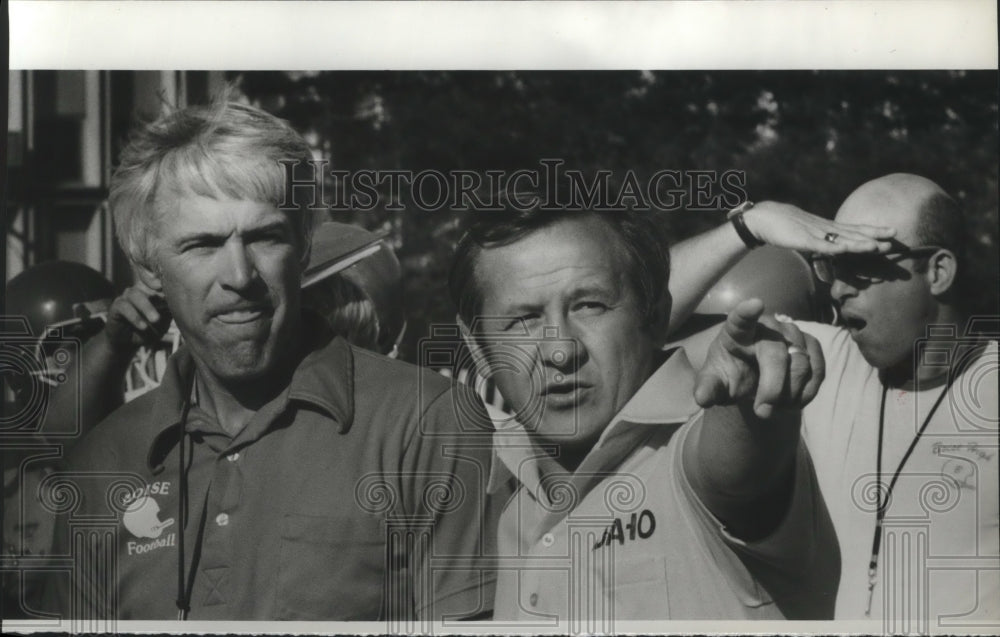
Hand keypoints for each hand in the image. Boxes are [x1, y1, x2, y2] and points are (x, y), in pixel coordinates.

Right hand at [103, 283, 171, 350]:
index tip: (175, 288)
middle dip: (158, 293)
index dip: (165, 282)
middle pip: (148, 284)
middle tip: (167, 304)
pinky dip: (134, 316)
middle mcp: (140, 289)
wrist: (130, 343)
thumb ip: (170, 311)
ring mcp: (127, 296)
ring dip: (146, 307)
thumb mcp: (164, 321)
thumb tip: (180, 304)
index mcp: (153, 290)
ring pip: (135, 294)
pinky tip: (143, 326)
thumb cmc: (151, 330)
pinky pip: (124, 306)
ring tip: (155, 320)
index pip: (159, 280)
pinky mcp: (116, 306)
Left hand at [695, 298, 823, 418]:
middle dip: (771, 390)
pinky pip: (818, 371)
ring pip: (801, 365)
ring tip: (774, 406)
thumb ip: (707, 389)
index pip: (741, 319)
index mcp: (737, 331)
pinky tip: (792, 403)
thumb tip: (702, 399)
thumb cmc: (729, 374)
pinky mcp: (811, 347)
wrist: (751, 378)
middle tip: (762, 413)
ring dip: (790, 394)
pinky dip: (806, 392)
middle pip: (776, 356)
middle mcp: (768, 327)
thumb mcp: (714, 383)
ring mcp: (792, 334)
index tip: (755, 304)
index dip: (747, 312)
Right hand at [744, 201, 895, 253]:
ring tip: (877, 245)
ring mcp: (813, 233)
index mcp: (827, 228)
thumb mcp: (807, 235)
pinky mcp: (800, 239)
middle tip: (895, 236)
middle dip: (874, 235)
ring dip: (859, 242)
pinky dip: (832, 247)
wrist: (762, 218)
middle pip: (853, 232)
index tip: (892, 233)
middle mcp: (824, 229)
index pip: (854, 229)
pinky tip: (844, 249)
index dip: (873, 231)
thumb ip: (820, 242)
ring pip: (840, 239)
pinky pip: (819, 245)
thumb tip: (832, 249)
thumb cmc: (783, 227)